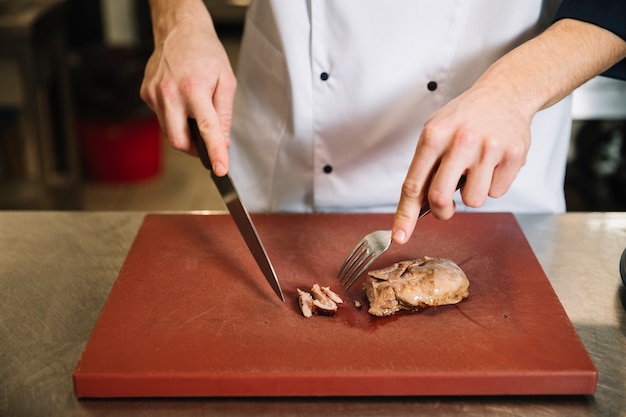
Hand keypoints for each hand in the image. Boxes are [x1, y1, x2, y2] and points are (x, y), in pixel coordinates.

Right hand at [140, 0, 235, 175]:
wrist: (179, 30)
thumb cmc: (205, 52)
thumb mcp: (227, 81)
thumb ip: (225, 114)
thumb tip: (223, 140)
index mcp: (194, 89)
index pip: (206, 129)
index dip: (214, 152)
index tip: (220, 169)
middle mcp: (170, 93)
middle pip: (179, 141)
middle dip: (194, 149)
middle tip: (206, 143)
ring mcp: (154, 94)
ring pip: (168, 132)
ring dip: (184, 132)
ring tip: (194, 113)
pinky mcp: (145, 93)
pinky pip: (161, 117)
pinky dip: (174, 117)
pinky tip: (180, 100)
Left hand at [392, 82, 531, 243]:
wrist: (506, 92)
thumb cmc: (465, 118)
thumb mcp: (436, 132)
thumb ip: (425, 167)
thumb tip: (415, 208)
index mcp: (433, 136)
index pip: (413, 185)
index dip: (404, 216)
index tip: (399, 237)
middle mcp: (460, 141)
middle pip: (440, 198)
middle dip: (442, 211)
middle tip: (447, 207)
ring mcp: (488, 148)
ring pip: (474, 201)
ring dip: (473, 193)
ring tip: (477, 169)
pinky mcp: (513, 155)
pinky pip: (497, 192)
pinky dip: (494, 184)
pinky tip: (495, 162)